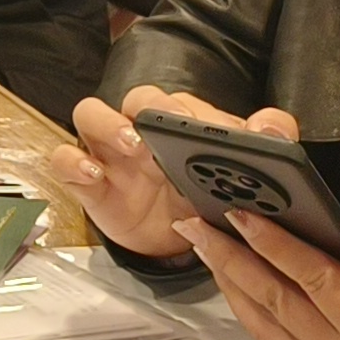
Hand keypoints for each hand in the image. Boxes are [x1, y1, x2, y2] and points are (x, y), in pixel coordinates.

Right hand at [48, 87, 299, 261]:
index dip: (199, 111)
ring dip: (109, 123)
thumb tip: (274, 130)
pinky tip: (92, 174)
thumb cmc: (202, 199)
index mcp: (183, 124)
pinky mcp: (88, 181)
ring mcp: (109, 151)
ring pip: (91, 113)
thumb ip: (260, 151)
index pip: (186, 103)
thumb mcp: (235, 181)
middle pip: (139, 98)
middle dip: (155, 110)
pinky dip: (73, 162)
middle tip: (171, 128)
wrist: (173, 241)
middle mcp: (143, 128)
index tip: (209, 130)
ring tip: (133, 145)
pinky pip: (65, 160)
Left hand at [178, 209, 339, 339]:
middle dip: (230, 260)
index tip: (238, 212)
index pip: (314, 282)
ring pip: (268, 327)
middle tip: (191, 222)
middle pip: (275, 304)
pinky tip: (236, 283)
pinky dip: (252, 310)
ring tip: (202, 245)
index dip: (274, 245)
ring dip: (231, 284)